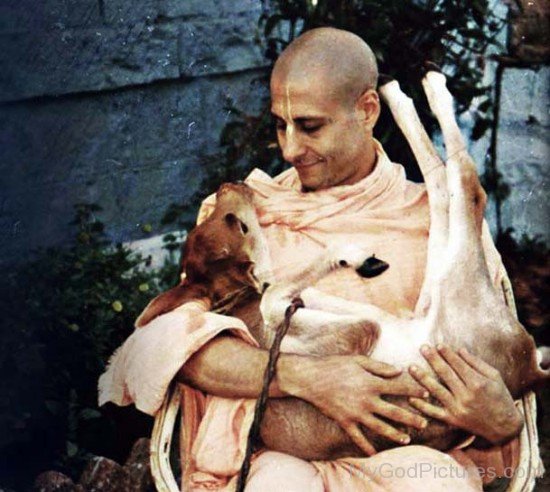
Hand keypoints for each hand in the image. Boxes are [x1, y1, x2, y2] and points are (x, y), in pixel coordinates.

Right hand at [279, 354, 428, 454]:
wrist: (310, 378)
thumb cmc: (334, 365)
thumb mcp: (358, 360)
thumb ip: (380, 366)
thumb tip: (399, 370)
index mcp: (371, 383)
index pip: (398, 388)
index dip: (414, 391)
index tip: (426, 394)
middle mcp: (367, 400)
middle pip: (394, 412)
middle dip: (411, 418)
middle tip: (424, 423)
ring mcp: (356, 413)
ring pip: (380, 428)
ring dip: (395, 434)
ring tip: (407, 439)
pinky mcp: (345, 422)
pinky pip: (358, 438)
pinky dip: (366, 447)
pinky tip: (374, 454)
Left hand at [408, 345, 523, 444]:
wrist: (505, 427)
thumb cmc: (501, 398)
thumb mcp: (494, 377)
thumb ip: (476, 363)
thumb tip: (459, 349)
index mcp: (478, 384)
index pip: (458, 364)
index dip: (447, 353)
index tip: (438, 344)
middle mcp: (467, 396)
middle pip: (445, 374)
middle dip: (433, 359)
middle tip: (422, 348)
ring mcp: (458, 409)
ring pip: (436, 391)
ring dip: (422, 378)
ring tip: (411, 367)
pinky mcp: (453, 420)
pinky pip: (434, 412)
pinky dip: (422, 406)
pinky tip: (411, 398)